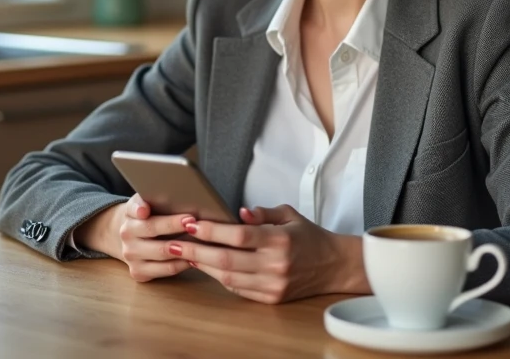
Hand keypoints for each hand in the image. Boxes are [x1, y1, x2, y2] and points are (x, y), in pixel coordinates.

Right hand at [74, 194, 192, 282]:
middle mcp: (126, 234)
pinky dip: (182, 263)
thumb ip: (155, 195)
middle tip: (192, 221)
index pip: (137, 208)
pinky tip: (195, 257)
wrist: (130, 237)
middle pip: (151, 229)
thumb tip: (178, 193)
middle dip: (173, 225)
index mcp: (129, 213)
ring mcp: (130, 255)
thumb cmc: (149, 215)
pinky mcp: (138, 272)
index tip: (149, 209)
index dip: (142, 208)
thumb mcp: (148, 200)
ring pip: (161, 252)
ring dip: (183, 247)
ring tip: (201, 240)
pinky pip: (165, 269)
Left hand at [167, 204, 368, 303]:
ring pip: (229, 277)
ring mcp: (273, 284)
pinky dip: (220, 278)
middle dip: (197, 250)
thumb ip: (263, 213)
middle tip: (175, 242)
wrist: (334, 266)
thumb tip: (238, 212)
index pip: (239, 235)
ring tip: (186, 254)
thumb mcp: (290, 215)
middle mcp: (276, 265)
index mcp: (280, 240)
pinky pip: (238, 289)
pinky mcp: (271, 298)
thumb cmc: (309, 237)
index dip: (212, 230)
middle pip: (228, 259)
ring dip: (204, 266)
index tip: (191, 222)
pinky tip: (208, 267)